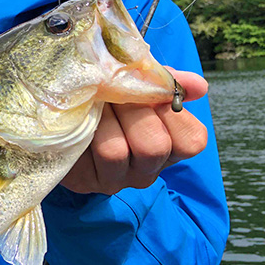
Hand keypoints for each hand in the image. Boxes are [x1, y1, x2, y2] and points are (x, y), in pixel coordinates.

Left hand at [60, 68, 208, 194]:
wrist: (66, 118)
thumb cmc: (110, 101)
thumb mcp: (139, 88)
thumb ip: (165, 84)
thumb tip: (198, 85)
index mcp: (170, 149)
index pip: (191, 140)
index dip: (171, 110)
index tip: (149, 89)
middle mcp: (146, 172)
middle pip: (153, 146)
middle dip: (132, 109)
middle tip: (114, 90)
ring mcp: (115, 180)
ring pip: (115, 151)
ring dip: (103, 117)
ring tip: (94, 101)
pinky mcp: (84, 180)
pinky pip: (85, 153)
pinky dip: (82, 127)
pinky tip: (79, 116)